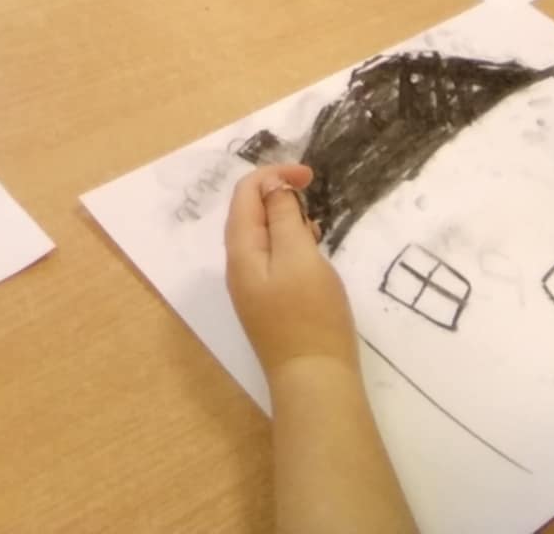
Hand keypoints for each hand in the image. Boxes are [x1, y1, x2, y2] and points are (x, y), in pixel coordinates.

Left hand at [225, 165, 358, 376]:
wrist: (314, 378)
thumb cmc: (310, 313)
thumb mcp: (299, 256)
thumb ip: (283, 217)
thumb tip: (272, 187)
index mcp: (240, 250)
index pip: (245, 194)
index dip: (274, 175)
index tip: (309, 175)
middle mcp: (238, 266)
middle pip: (249, 213)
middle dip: (278, 194)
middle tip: (312, 194)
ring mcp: (252, 287)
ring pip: (263, 236)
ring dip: (286, 219)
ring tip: (315, 225)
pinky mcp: (269, 302)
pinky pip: (273, 258)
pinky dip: (291, 243)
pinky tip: (312, 251)